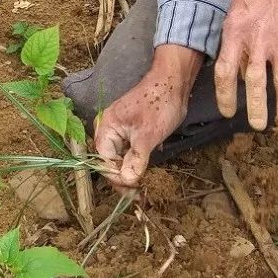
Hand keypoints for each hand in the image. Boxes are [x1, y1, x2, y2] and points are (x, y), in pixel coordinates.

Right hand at [94, 49, 199, 188]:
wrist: (173, 83)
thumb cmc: (158, 105)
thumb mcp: (147, 135)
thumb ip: (136, 159)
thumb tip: (127, 181)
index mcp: (106, 128)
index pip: (104, 161)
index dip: (117, 178)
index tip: (133, 190)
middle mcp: (108, 131)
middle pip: (110, 162)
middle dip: (123, 179)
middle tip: (139, 195)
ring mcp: (120, 132)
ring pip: (121, 159)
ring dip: (131, 173)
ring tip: (143, 189)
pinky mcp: (132, 133)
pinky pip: (129, 153)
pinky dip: (137, 164)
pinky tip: (146, 174)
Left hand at [214, 0, 277, 132]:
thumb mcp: (234, 10)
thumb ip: (234, 39)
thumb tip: (237, 66)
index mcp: (234, 34)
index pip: (225, 72)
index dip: (225, 95)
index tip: (228, 111)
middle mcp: (256, 42)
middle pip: (255, 83)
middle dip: (256, 109)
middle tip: (258, 127)